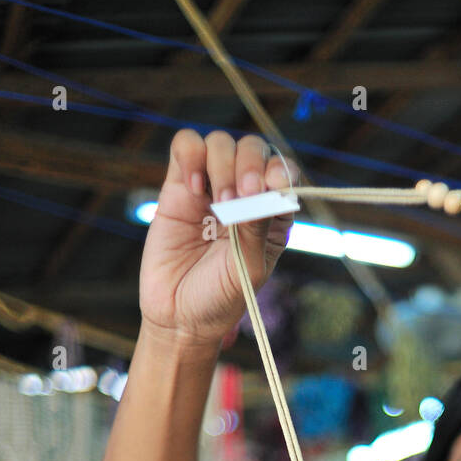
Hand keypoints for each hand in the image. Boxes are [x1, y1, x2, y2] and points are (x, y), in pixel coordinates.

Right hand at [139, 130, 298, 343]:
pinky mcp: (178, 186)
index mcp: (270, 215)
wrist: (178, 318)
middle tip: (244, 194)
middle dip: (250, 164)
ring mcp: (210, 188)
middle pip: (252, 148)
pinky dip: (191, 156)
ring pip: (220, 142)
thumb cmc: (220, 299)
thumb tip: (264, 188)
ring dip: (223, 164)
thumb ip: (257, 227)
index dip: (279, 169)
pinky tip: (194, 188)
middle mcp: (243, 196)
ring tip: (218, 203)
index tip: (272, 185)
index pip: (282, 172)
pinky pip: (185, 146)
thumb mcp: (249, 268)